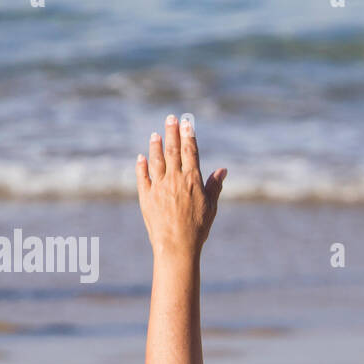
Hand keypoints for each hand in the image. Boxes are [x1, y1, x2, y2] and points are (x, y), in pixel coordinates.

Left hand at [136, 115, 225, 265]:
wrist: (176, 246)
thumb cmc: (198, 229)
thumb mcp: (211, 207)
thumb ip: (215, 186)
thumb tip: (222, 169)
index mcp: (192, 180)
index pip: (190, 152)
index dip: (189, 136)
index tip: (187, 123)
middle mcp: (174, 180)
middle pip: (173, 151)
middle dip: (172, 132)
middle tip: (170, 118)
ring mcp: (159, 187)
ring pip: (156, 160)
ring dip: (156, 146)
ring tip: (156, 135)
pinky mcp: (146, 197)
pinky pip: (142, 177)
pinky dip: (142, 166)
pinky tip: (141, 158)